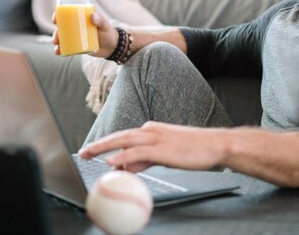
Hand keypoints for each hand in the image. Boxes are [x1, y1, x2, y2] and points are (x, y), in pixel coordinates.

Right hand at [51, 11, 117, 57]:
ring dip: (57, 41)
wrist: (112, 47)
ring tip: (57, 47)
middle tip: (56, 39)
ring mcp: (76, 36)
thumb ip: (100, 20)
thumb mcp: (105, 26)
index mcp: (81, 17)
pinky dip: (61, 49)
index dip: (58, 15)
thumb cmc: (108, 33)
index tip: (55, 20)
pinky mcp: (77, 45)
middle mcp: (76, 26)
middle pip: (62, 27)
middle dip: (56, 32)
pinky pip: (66, 46)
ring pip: (62, 37)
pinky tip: (58, 52)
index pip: (67, 14)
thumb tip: (92, 17)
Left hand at [79, 121, 227, 172]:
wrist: (215, 145)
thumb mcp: (166, 155)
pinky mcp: (161, 148)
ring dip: (104, 147)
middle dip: (100, 143)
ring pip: (123, 141)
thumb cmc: (195, 149)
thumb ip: (146, 160)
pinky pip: (136, 152)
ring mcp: (156, 138)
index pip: (126, 138)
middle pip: (119, 136)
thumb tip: (127, 167)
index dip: (108, 144)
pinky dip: (121, 156)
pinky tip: (110, 162)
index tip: (95, 151)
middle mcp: (151, 130)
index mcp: (153, 130)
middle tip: (83, 152)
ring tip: (89, 154)